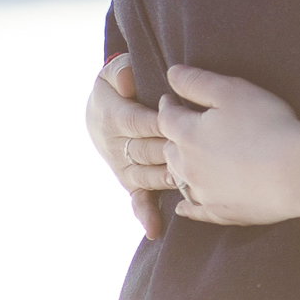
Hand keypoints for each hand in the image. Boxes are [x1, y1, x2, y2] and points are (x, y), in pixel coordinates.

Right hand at [86, 53, 172, 238]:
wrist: (102, 108)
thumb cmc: (120, 84)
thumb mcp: (115, 72)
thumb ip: (121, 71)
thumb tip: (127, 79)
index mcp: (113, 117)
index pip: (139, 122)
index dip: (161, 122)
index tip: (186, 122)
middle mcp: (116, 146)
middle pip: (146, 149)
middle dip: (170, 150)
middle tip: (197, 153)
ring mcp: (123, 166)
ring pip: (146, 174)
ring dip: (165, 177)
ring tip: (186, 179)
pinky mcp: (130, 181)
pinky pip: (136, 199)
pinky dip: (145, 213)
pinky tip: (155, 228)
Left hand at [157, 64, 299, 226]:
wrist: (295, 173)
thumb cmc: (267, 126)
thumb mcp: (233, 92)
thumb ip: (199, 82)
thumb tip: (171, 72)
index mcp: (188, 134)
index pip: (167, 117)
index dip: (167, 106)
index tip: (169, 99)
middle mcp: (188, 165)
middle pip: (169, 149)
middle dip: (171, 137)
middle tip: (178, 129)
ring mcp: (202, 191)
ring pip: (179, 179)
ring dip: (178, 168)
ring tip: (184, 160)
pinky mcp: (219, 211)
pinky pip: (194, 210)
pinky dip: (187, 206)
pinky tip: (184, 206)